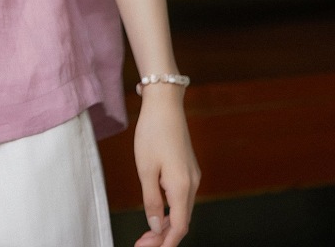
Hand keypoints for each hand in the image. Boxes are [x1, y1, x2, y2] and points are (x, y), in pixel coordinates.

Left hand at [133, 85, 199, 246]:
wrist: (165, 103)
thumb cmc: (152, 132)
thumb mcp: (145, 169)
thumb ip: (151, 201)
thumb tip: (157, 227)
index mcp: (182, 187)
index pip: (179, 227)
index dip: (165, 243)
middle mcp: (193, 184)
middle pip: (181, 220)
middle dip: (163, 236)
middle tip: (141, 243)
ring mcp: (192, 175)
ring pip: (182, 209)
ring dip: (166, 223)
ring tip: (146, 232)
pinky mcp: (188, 167)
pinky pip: (181, 196)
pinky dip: (169, 208)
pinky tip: (156, 210)